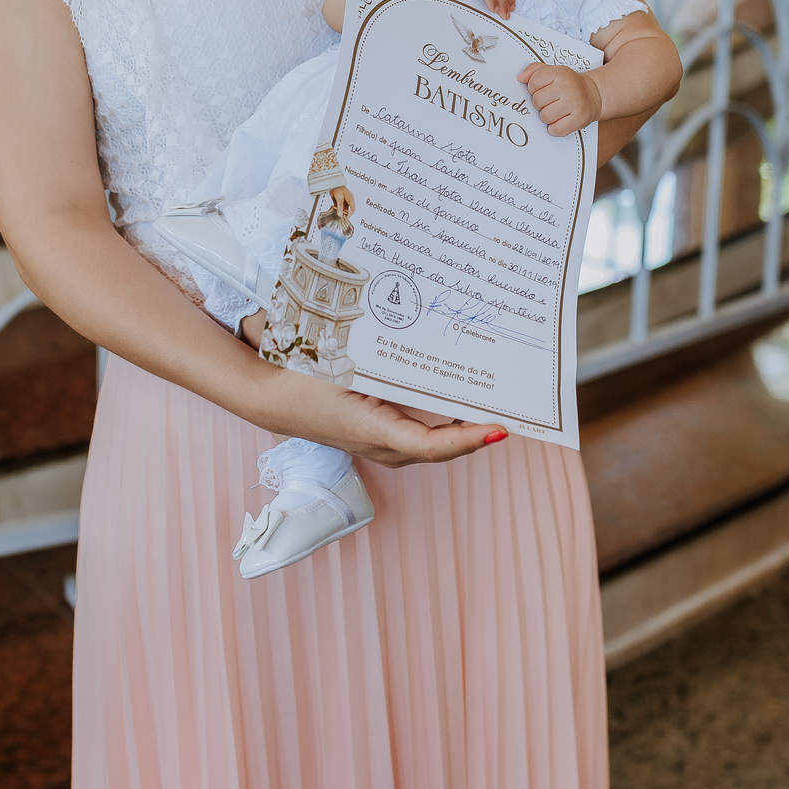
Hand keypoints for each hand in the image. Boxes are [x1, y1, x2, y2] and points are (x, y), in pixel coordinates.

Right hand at [272, 367, 504, 468]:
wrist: (272, 396)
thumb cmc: (304, 381)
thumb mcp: (342, 368)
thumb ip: (381, 365)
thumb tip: (423, 343)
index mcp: (376, 432)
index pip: (433, 446)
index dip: (469, 439)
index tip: (501, 428)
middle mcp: (386, 446)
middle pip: (445, 444)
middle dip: (480, 428)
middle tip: (516, 405)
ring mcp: (385, 443)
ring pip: (438, 439)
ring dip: (466, 423)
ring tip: (499, 398)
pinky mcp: (383, 433)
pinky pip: (424, 431)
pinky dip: (448, 420)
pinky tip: (462, 395)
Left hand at [330, 185, 354, 216]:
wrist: (333, 184)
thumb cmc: (338, 188)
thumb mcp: (339, 198)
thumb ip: (340, 207)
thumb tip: (340, 214)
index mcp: (350, 199)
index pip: (353, 209)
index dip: (350, 214)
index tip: (346, 217)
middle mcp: (348, 200)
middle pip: (348, 209)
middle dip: (344, 213)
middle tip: (341, 216)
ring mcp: (343, 200)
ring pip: (343, 208)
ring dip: (340, 211)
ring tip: (337, 213)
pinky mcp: (339, 200)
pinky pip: (339, 206)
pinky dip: (337, 209)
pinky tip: (334, 210)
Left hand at [518, 62, 602, 135]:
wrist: (595, 94)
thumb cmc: (570, 84)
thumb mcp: (554, 70)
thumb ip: (534, 70)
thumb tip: (520, 78)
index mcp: (560, 73)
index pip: (534, 82)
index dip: (533, 88)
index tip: (542, 90)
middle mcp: (568, 87)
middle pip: (537, 100)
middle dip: (540, 104)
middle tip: (550, 102)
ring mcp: (575, 103)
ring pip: (545, 116)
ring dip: (547, 117)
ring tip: (555, 111)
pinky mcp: (579, 119)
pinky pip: (556, 129)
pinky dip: (554, 128)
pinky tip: (560, 121)